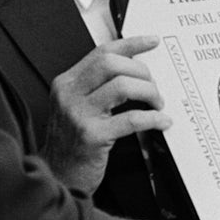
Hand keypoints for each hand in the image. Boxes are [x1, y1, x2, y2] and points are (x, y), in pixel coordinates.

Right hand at [43, 35, 168, 192]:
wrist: (58, 177)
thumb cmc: (73, 142)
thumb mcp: (76, 107)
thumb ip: (97, 86)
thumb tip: (136, 69)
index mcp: (66, 83)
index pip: (102, 52)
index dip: (131, 44)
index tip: (152, 42)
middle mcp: (69, 95)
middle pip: (112, 64)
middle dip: (141, 71)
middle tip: (153, 86)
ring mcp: (79, 115)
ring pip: (123, 86)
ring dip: (149, 92)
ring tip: (157, 104)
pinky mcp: (92, 136)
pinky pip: (131, 119)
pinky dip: (152, 118)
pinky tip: (161, 121)